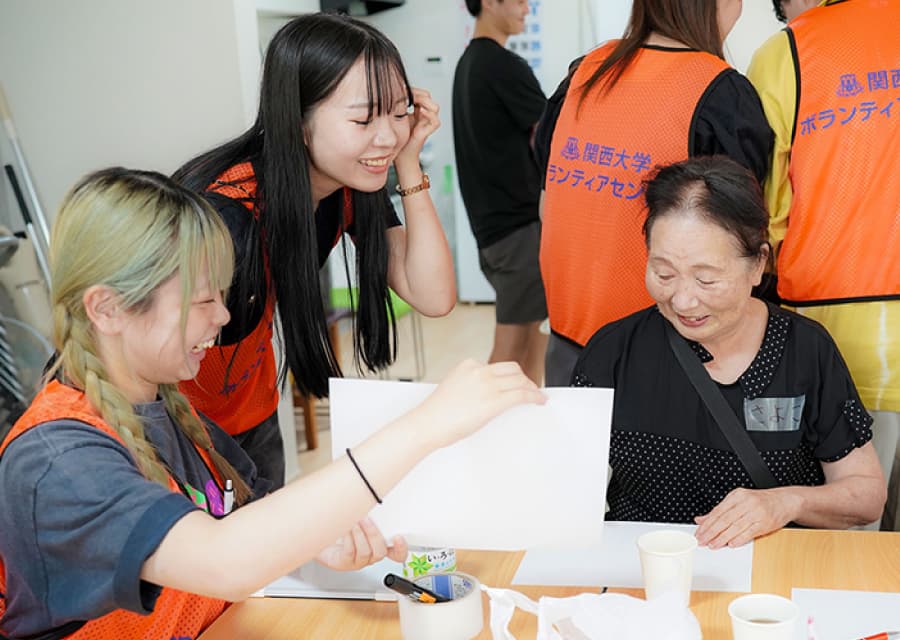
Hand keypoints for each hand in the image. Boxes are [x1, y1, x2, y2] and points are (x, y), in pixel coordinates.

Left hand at [315, 517, 408, 570]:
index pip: (397, 554)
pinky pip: (350, 552)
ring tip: (354, 521)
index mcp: (379, 545)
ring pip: (365, 552)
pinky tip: (345, 529)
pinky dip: (348, 538)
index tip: (398, 537)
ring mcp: (357, 561)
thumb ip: (370, 512)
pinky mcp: (344, 563)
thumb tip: (374, 496)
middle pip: (380, 552)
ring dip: (359, 534)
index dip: (401, 548)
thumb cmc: (342, 526)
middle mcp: (370, 555)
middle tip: (366, 519)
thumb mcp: (359, 517)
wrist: (320, 535)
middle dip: (373, 534)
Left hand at [395, 88, 439, 166]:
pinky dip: (429, 115)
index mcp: (416, 112)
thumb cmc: (396, 139)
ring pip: (434, 107)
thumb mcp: (394, 118)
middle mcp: (423, 116)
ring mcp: (426, 124)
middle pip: (428, 98)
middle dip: (419, 94)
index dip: (414, 90)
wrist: (400, 156)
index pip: (420, 95)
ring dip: (425, 102)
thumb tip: (390, 93)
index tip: (402, 87)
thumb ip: (396, 108)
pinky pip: (435, 121)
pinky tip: (420, 111)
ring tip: (414, 100)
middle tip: (407, 92)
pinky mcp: (427, 132)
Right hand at [413, 359, 545, 449]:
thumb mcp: (454, 387)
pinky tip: (540, 401)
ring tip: (536, 396)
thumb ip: (471, 384)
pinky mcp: (495, 401)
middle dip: (524, 379)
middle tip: (530, 389)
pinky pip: (522, 395)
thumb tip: (487, 394)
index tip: (516, 382)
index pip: (497, 366)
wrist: (428, 423)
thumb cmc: (437, 413)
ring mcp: (488, 385)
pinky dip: (535, 397)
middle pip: (513, 369)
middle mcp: (480, 370)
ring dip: (531, 388)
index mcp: (468, 365)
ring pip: (520, 381)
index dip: (510, 375)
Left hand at [694, 487, 798, 548]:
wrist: (785, 501)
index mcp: (737, 495)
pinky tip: (730, 544)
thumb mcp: (739, 501)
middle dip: (711, 532)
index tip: (699, 532)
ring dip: (722, 538)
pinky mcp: (765, 522)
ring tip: (712, 544)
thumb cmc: (761, 502)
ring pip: (734, 526)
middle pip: (724, 519)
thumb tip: (701, 520)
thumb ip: (720, 511)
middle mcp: (746, 502)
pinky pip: (749, 532)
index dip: (707, 523)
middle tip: (701, 540)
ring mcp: (756, 512)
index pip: (717, 511)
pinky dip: (739, 539)